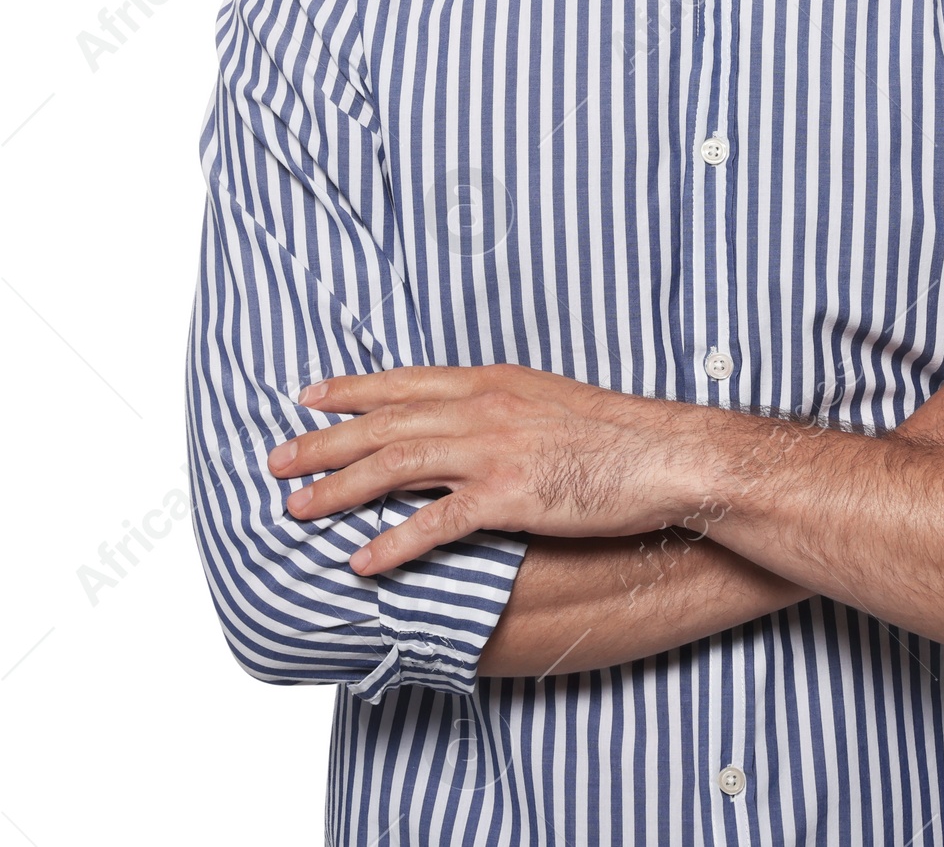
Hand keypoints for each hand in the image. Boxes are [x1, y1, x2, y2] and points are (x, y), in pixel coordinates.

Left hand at [266, 365, 702, 577]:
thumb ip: (502, 407)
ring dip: (340, 488)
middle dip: (325, 441)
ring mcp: (496, 451)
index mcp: (494, 381)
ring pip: (397, 464)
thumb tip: (468, 418)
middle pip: (387, 421)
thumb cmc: (616, 434)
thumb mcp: (550, 400)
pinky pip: (438, 523)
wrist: (666, 454)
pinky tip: (363, 561)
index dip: (353, 390)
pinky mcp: (513, 497)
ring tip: (297, 509)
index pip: (407, 381)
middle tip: (277, 458)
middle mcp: (486, 407)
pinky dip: (394, 542)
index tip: (311, 397)